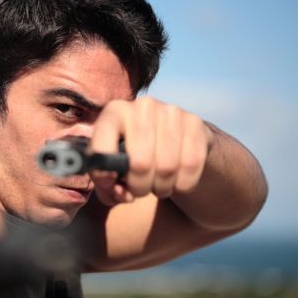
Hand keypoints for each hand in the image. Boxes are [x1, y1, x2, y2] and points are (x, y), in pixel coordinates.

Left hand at [90, 97, 213, 205]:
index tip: (111, 185)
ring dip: (161, 188)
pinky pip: (190, 166)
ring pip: (166, 168)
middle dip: (139, 187)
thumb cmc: (133, 159)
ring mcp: (171, 111)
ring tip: (157, 186)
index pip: (102, 146)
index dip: (104, 174)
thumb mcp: (113, 172)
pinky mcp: (195, 122)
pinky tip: (177, 181)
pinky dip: (183, 184)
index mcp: (114, 113)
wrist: (173, 141)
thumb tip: (121, 192)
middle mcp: (142, 106)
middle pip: (139, 163)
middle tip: (139, 190)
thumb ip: (108, 188)